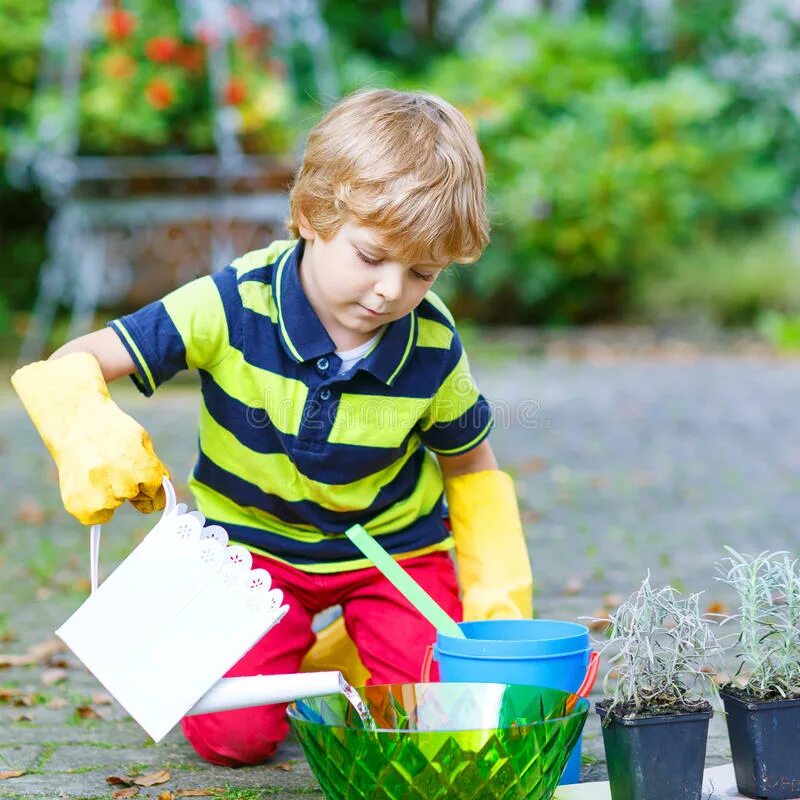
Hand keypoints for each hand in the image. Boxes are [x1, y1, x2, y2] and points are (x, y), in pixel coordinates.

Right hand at [12, 352, 167, 524]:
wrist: (76, 421)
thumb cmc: (113, 431)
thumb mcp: (142, 443)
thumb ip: (154, 471)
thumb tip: (158, 501)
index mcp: (142, 469)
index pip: (155, 489)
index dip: (148, 480)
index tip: (138, 471)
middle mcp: (121, 485)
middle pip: (135, 496)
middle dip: (130, 484)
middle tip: (113, 464)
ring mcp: (98, 496)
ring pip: (114, 505)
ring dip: (110, 494)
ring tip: (97, 470)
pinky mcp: (78, 505)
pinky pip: (94, 516)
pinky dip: (93, 506)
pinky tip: (88, 484)